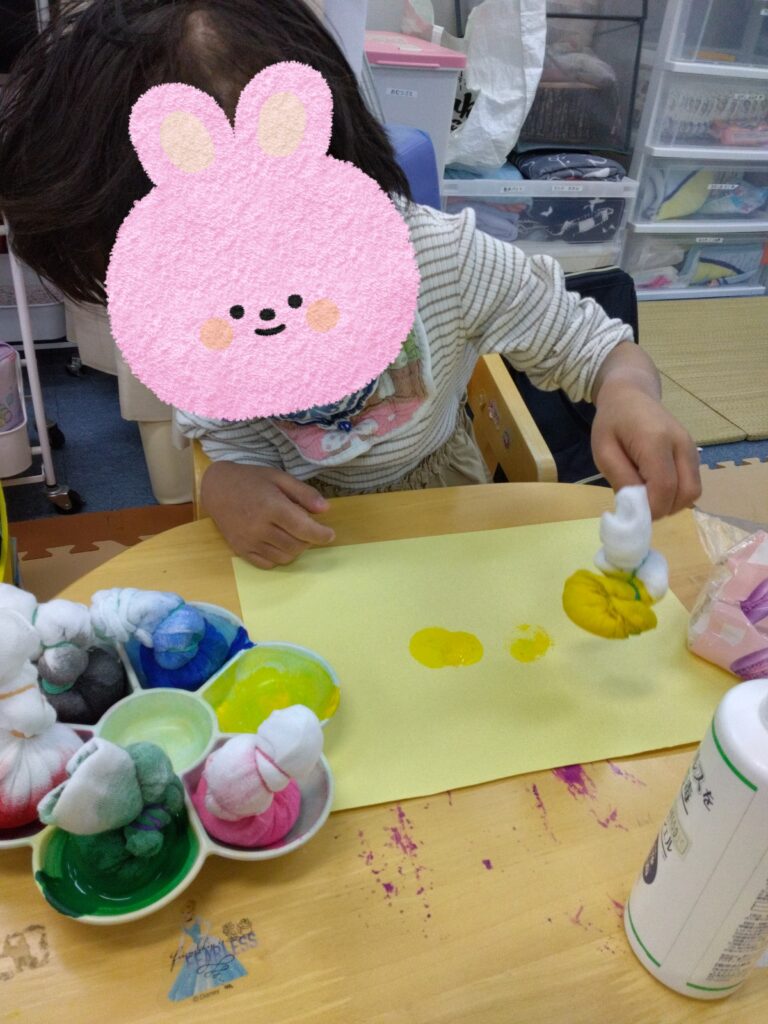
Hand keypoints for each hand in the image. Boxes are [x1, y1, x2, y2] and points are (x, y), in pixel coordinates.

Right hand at [201, 462, 334, 568]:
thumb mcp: (279, 478)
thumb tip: (325, 510)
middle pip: (296, 546)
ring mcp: (249, 541)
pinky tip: (278, 542)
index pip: (304, 529)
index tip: (329, 534)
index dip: (321, 535)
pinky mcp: (241, 550)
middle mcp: (259, 528)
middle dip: (308, 540)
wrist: (216, 488)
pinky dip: (278, 557)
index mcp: (271, 507)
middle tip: (306, 528)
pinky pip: (267, 564)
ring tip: (292, 534)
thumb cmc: (251, 480)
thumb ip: (303, 493)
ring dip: (295, 549)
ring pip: (284, 557)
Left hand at [591, 384, 700, 518]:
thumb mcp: (603, 451)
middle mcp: (681, 445)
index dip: (651, 509)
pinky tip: (654, 487)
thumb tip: (636, 509)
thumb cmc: (612, 422)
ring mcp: (692, 448)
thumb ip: (621, 479)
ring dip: (671, 503)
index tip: (632, 515)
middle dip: (663, 509)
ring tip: (645, 496)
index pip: (665, 488)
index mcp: (656, 441)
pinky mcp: (694, 453)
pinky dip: (676, 494)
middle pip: (686, 493)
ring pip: (693, 492)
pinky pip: (692, 484)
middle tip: (639, 508)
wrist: (632, 394)